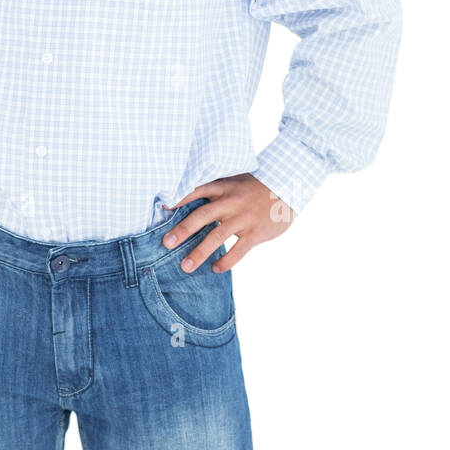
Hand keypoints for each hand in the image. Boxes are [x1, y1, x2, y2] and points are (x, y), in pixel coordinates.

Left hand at [161, 172, 295, 271]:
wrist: (287, 187)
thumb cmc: (254, 187)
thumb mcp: (234, 181)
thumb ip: (214, 190)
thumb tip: (186, 198)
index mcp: (223, 187)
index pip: (196, 190)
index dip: (178, 199)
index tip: (161, 208)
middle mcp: (230, 202)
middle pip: (202, 215)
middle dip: (183, 230)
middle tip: (166, 244)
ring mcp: (243, 217)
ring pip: (218, 236)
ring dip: (200, 252)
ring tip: (186, 266)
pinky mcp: (256, 232)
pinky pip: (239, 250)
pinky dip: (227, 261)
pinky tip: (216, 269)